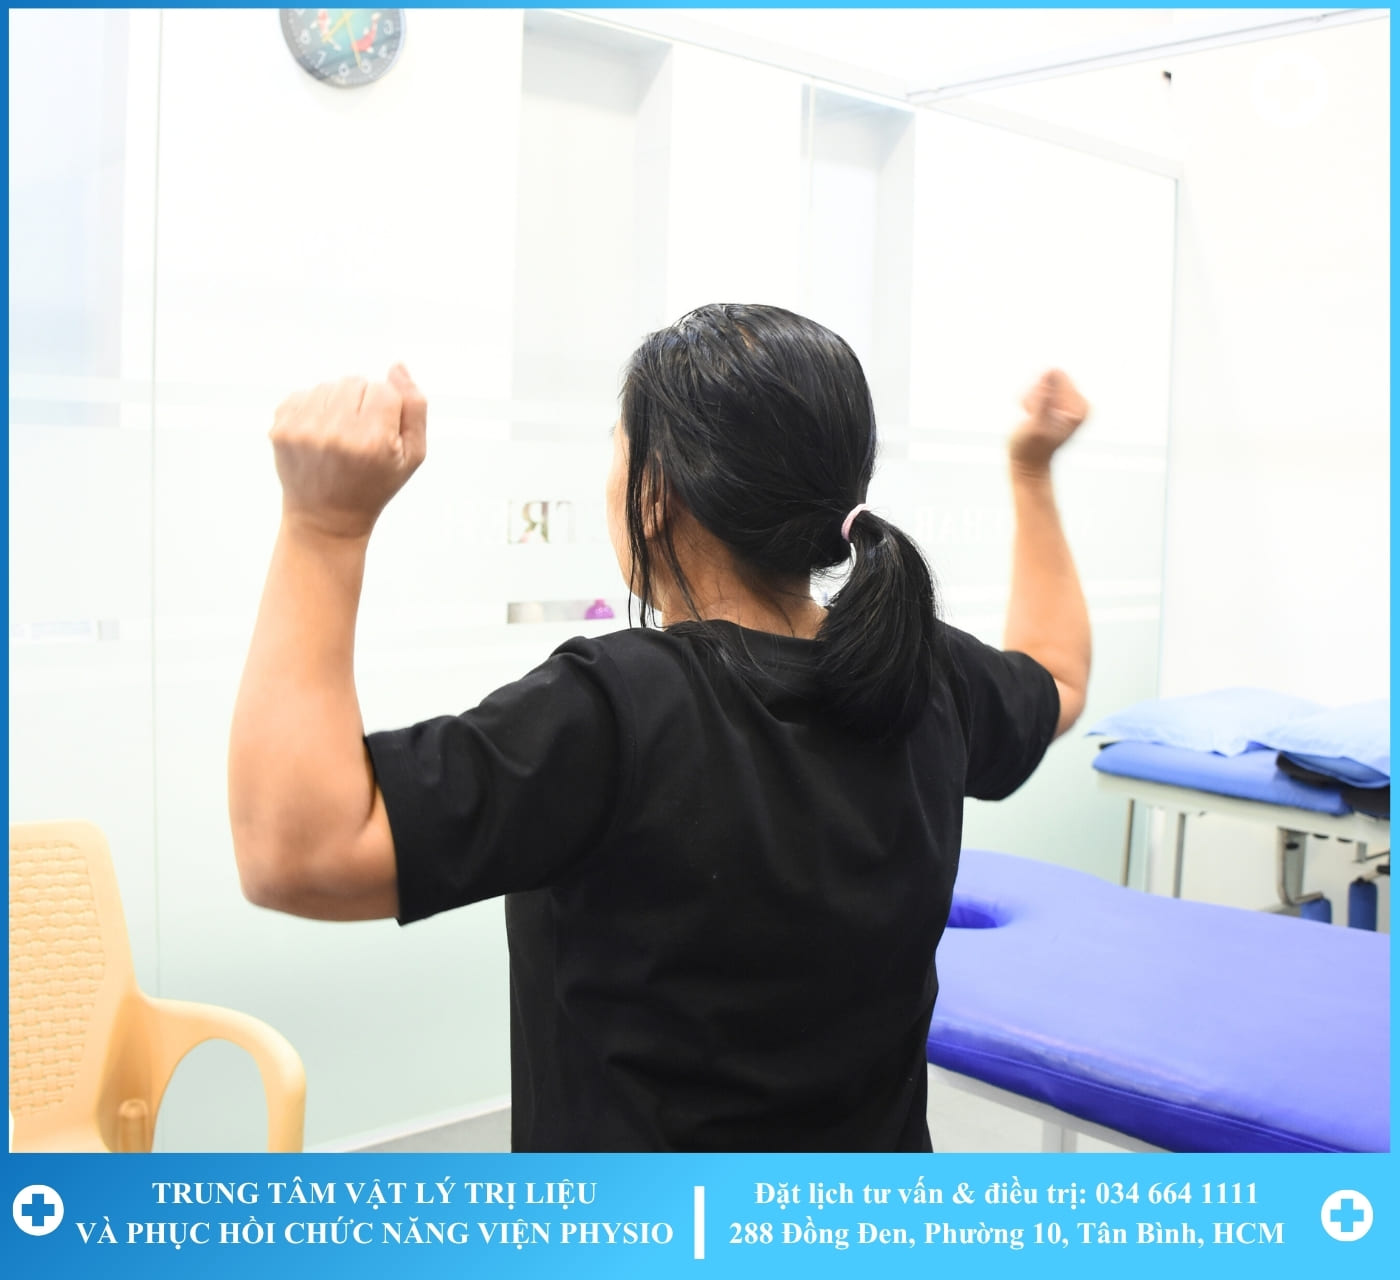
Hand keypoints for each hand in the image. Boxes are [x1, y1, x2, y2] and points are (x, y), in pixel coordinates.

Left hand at [269, 364, 426, 539]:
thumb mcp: (412, 455)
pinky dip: (315, 409)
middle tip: (360, 436)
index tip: (381, 434)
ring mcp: (303, 429)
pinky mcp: (281, 427)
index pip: (385, 389)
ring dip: (337, 404)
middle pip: (355, 382)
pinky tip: (320, 436)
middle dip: (362, 402)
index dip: (387, 409)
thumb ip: (414, 407)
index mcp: (371, 440)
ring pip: (330, 385)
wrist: (326, 518)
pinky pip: (305, 393)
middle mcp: (335, 432)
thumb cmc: (374, 485)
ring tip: (339, 436)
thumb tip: (397, 367)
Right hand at [1008, 370, 1087, 472]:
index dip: (1039, 391)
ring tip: (1031, 418)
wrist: (1028, 464)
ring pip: (1041, 381)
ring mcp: (1068, 403)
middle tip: (1032, 417)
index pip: (1056, 375)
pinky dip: (1030, 399)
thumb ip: (1042, 401)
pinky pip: (1039, 387)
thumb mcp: (1035, 426)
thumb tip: (1048, 373)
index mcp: (1079, 407)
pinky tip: (1031, 416)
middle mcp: (1078, 403)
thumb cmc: (1030, 449)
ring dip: (1030, 398)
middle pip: (1049, 376)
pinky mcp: (1057, 403)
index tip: (1037, 414)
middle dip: (1034, 394)